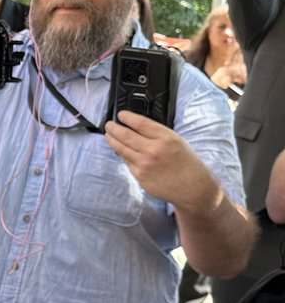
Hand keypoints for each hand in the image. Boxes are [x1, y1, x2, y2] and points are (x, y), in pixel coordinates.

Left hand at [103, 111, 221, 211]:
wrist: (193, 188)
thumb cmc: (187, 164)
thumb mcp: (177, 141)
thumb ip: (158, 134)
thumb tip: (136, 127)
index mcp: (166, 138)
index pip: (140, 123)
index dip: (127, 117)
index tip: (121, 114)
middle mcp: (154, 150)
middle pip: (125, 135)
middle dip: (114, 128)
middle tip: (109, 124)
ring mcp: (145, 164)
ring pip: (121, 148)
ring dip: (112, 140)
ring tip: (108, 134)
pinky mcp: (139, 176)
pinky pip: (126, 161)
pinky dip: (122, 154)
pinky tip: (120, 150)